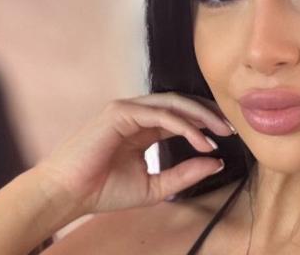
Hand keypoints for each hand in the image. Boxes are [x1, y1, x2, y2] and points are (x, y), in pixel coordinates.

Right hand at [32, 92, 234, 215]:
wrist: (67, 196)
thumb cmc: (103, 191)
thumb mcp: (154, 186)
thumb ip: (184, 174)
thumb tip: (217, 162)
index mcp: (143, 127)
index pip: (181, 116)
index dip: (205, 123)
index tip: (228, 136)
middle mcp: (137, 113)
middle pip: (182, 104)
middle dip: (208, 114)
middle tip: (231, 129)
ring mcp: (128, 109)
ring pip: (173, 103)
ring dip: (200, 116)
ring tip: (221, 132)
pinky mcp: (120, 112)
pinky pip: (160, 114)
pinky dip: (183, 125)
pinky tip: (200, 140)